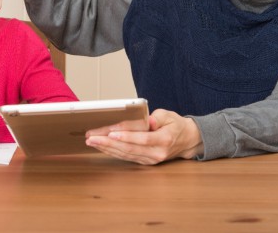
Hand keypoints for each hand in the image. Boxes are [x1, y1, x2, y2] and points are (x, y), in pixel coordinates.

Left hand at [85, 109, 203, 164]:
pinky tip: (101, 146)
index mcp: (164, 139)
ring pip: (126, 154)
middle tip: (92, 138)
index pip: (143, 139)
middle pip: (130, 148)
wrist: (186, 141)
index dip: (127, 136)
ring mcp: (151, 159)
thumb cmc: (175, 125)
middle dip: (109, 143)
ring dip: (107, 148)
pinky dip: (112, 152)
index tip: (111, 133)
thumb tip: (147, 121)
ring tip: (92, 141)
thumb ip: (157, 117)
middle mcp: (157, 153)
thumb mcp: (169, 116)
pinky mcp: (145, 161)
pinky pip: (126, 157)